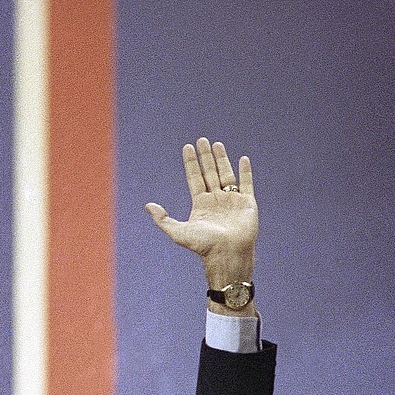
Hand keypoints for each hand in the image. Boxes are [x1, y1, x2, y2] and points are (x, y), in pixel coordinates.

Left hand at [145, 138, 257, 297]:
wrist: (227, 254)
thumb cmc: (203, 246)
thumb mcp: (178, 232)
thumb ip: (163, 219)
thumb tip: (148, 205)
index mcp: (200, 204)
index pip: (194, 178)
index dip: (191, 163)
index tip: (187, 147)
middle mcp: (215, 200)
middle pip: (209, 173)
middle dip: (205, 157)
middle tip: (201, 140)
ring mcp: (232, 201)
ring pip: (226, 174)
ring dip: (222, 159)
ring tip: (217, 144)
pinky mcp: (247, 203)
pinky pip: (247, 183)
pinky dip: (246, 171)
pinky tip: (243, 159)